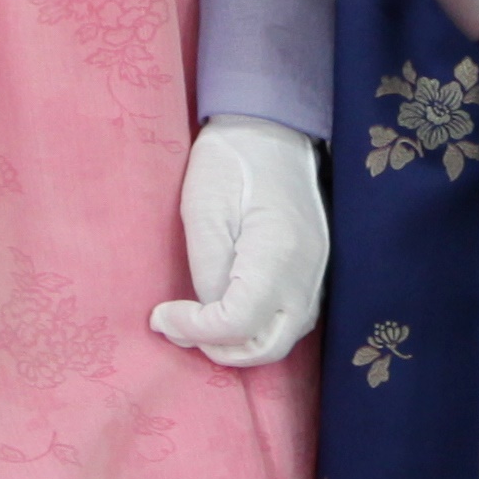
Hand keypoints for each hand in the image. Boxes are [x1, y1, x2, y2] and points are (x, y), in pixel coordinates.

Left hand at [152, 117, 331, 365]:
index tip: (162, 315)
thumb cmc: (230, 161)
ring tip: (200, 322)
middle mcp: (306, 273)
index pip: (239, 323)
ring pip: (283, 338)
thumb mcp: (203, 212)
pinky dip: (259, 328)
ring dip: (240, 344)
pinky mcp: (314, 268)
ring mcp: (317, 272)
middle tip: (181, 327)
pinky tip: (228, 311)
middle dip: (220, 349)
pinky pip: (291, 318)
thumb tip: (206, 315)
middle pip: (269, 346)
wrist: (271, 130)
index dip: (196, 331)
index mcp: (277, 254)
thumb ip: (207, 272)